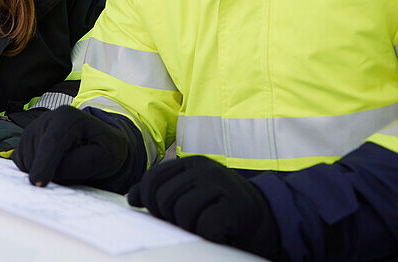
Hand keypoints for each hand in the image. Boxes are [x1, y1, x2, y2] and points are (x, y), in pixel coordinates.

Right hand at [12, 105, 134, 189]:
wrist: (99, 143)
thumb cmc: (105, 149)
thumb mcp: (107, 156)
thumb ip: (85, 163)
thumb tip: (56, 171)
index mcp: (68, 117)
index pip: (52, 142)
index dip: (44, 163)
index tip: (38, 183)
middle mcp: (46, 119)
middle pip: (37, 154)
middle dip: (52, 172)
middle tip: (76, 173)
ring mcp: (33, 129)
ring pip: (27, 161)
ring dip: (44, 172)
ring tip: (66, 166)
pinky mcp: (25, 141)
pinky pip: (21, 163)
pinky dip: (34, 170)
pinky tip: (52, 166)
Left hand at [129, 156, 279, 259]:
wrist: (265, 218)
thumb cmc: (219, 207)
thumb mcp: (189, 193)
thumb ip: (161, 192)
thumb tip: (132, 198)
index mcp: (190, 163)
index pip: (153, 179)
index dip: (150, 201)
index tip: (161, 214)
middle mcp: (205, 169)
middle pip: (164, 198)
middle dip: (170, 217)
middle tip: (189, 222)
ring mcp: (221, 184)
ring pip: (182, 212)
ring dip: (191, 227)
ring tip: (206, 224)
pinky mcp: (235, 205)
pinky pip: (205, 225)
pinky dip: (209, 234)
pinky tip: (220, 230)